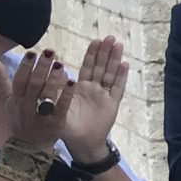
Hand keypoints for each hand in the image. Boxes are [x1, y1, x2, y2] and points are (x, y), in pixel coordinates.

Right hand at [4, 50, 74, 148]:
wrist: (29, 146)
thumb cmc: (19, 120)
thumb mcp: (7, 102)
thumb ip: (2, 81)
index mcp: (16, 98)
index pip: (20, 80)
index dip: (25, 66)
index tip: (32, 53)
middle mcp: (27, 105)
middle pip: (34, 84)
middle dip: (41, 68)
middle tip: (50, 52)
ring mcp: (41, 114)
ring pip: (47, 95)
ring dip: (54, 79)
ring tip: (60, 64)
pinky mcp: (56, 121)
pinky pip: (61, 107)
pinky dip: (66, 95)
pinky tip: (72, 82)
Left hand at [61, 35, 127, 157]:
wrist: (80, 143)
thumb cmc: (67, 125)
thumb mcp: (56, 104)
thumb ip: (56, 88)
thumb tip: (56, 70)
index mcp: (80, 87)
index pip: (88, 66)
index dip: (92, 54)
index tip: (96, 40)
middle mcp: (94, 89)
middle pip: (102, 67)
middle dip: (106, 52)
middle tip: (110, 37)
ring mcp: (104, 95)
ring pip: (111, 73)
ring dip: (114, 59)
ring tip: (118, 45)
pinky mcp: (112, 104)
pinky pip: (117, 88)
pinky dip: (121, 76)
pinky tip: (125, 64)